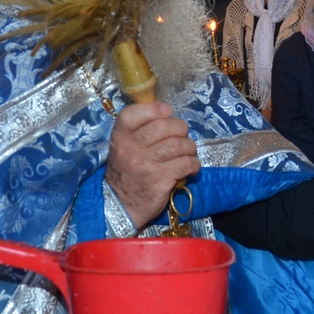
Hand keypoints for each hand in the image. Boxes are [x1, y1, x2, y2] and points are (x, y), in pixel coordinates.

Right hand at [105, 102, 200, 229]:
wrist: (122, 204)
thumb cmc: (128, 172)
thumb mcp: (125, 148)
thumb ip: (140, 131)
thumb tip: (167, 113)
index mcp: (120, 138)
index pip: (131, 114)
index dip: (153, 108)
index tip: (167, 111)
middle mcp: (130, 149)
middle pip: (163, 126)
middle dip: (180, 129)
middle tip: (182, 136)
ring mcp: (145, 165)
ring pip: (178, 145)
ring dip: (190, 148)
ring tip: (188, 153)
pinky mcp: (161, 180)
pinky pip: (186, 164)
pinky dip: (194, 164)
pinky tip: (191, 167)